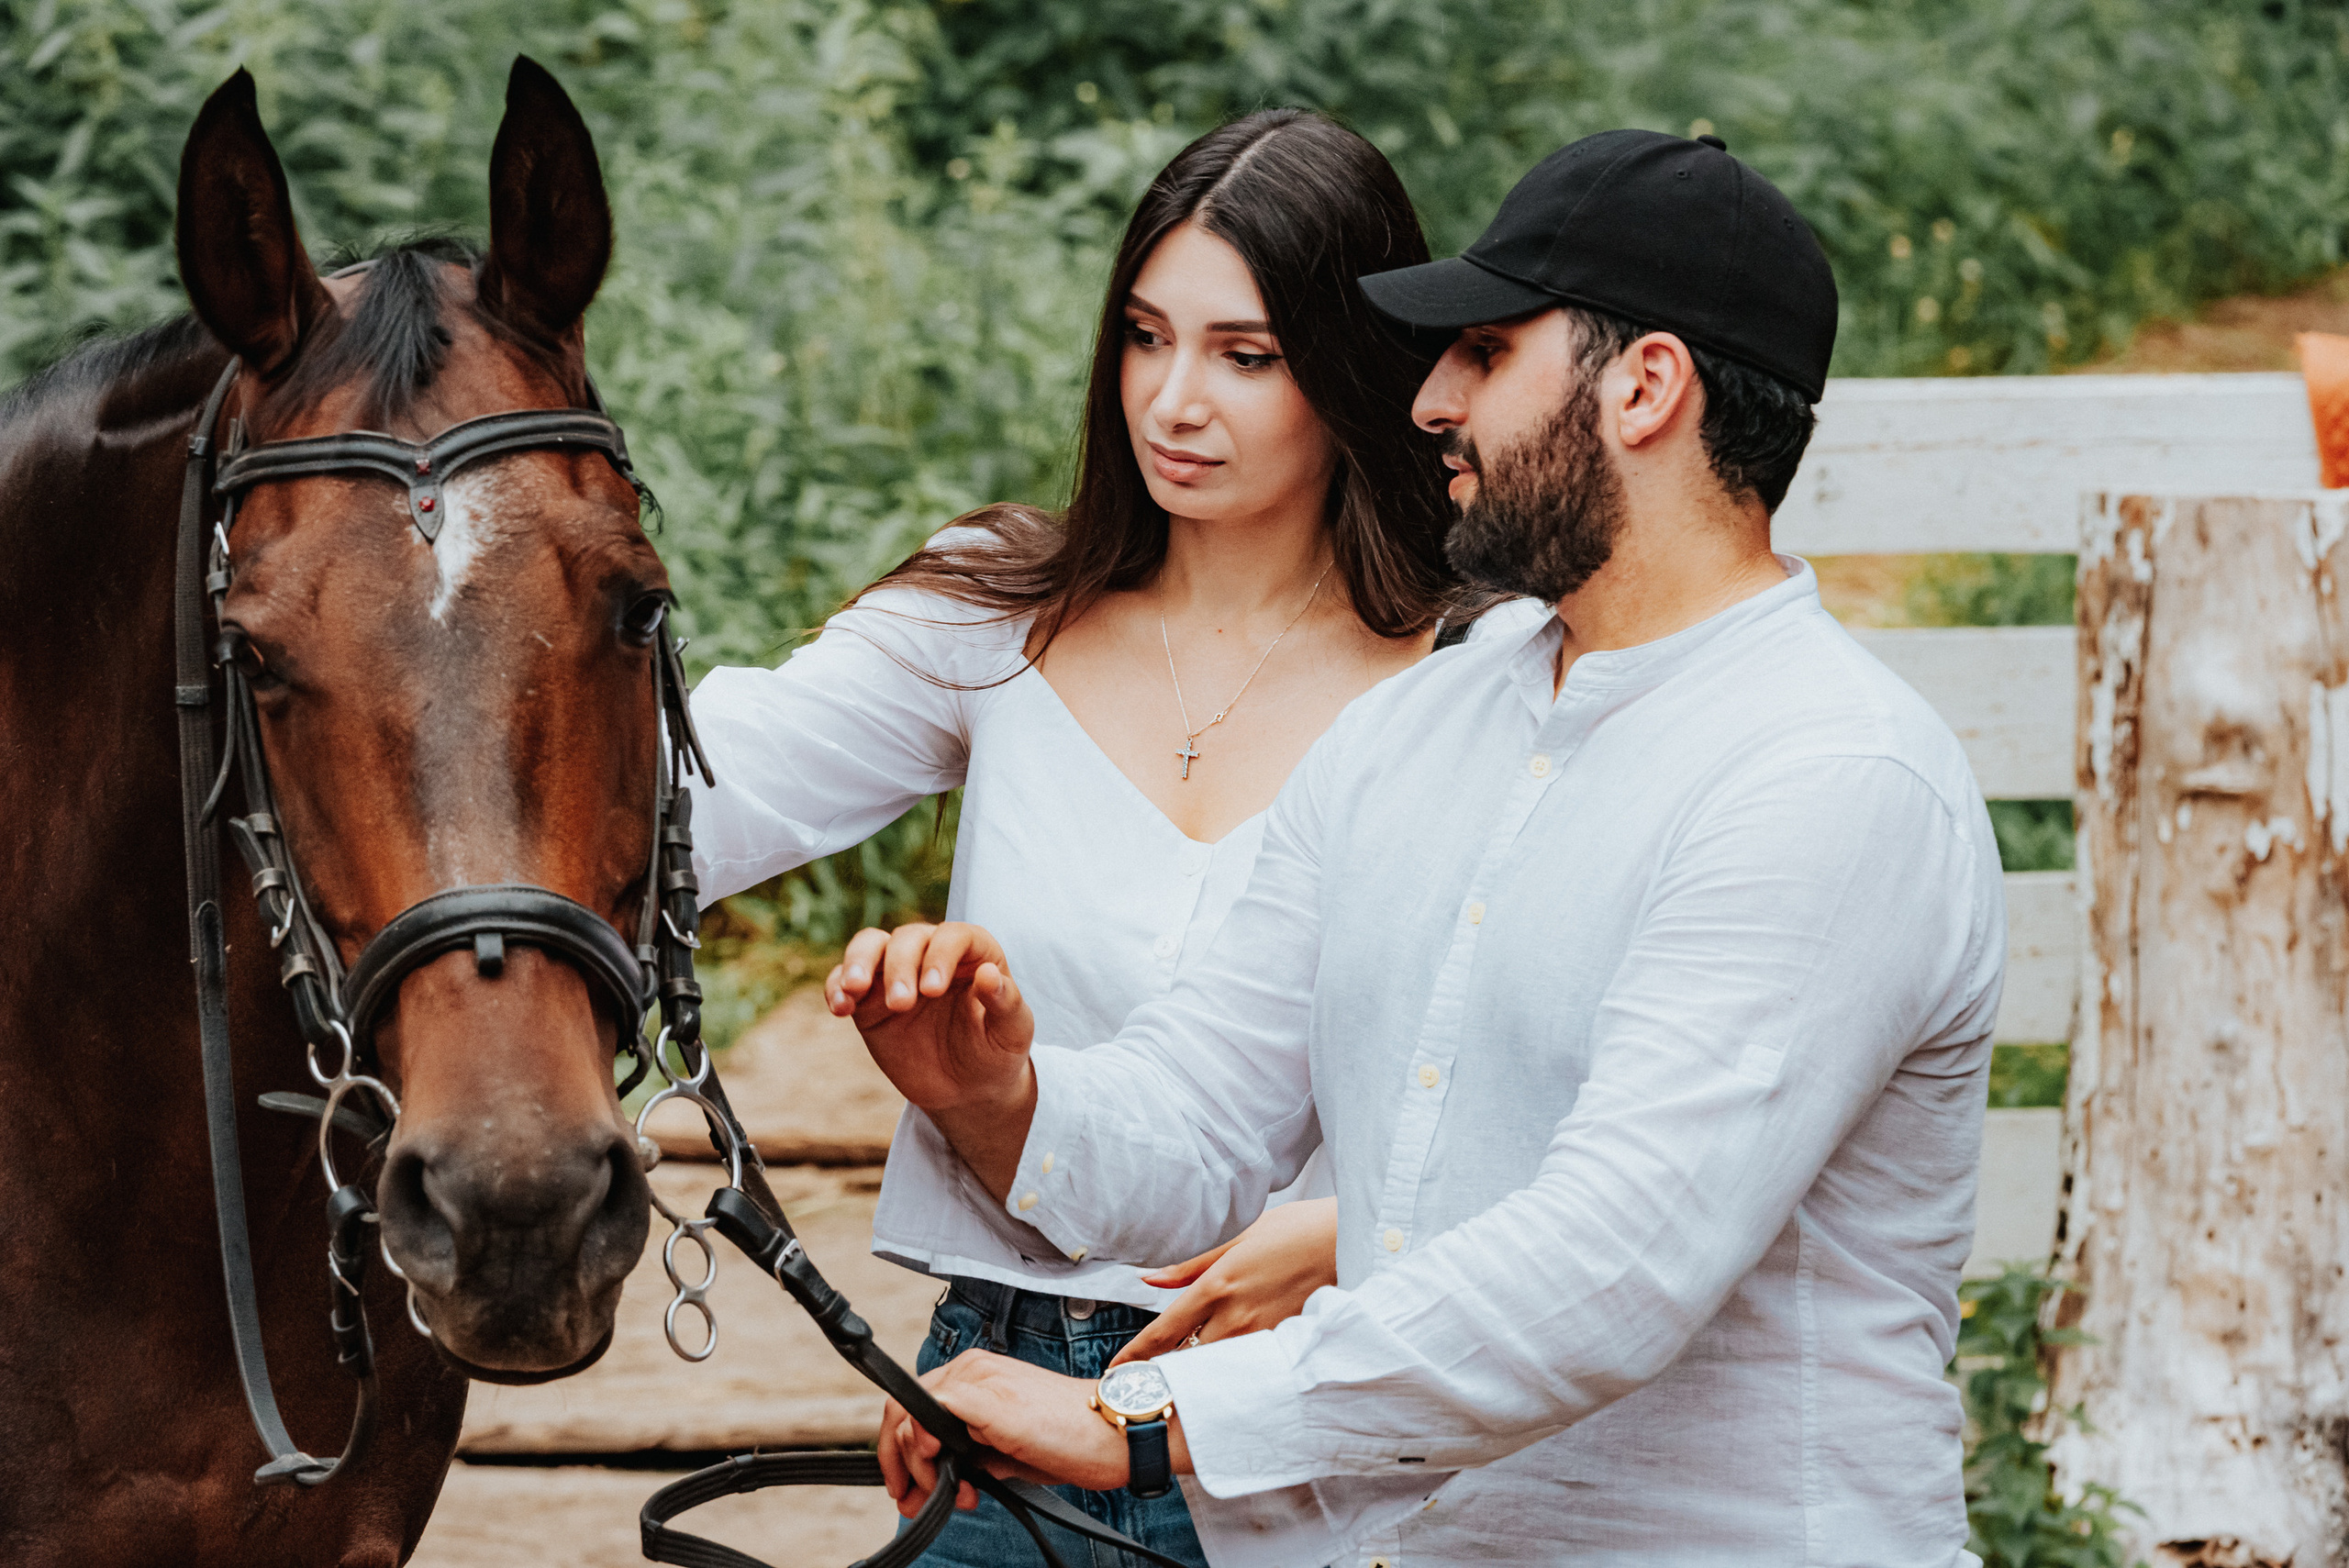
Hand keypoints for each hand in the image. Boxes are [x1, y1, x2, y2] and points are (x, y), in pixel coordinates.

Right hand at [825, 922, 1035, 1114]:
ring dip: (858, 962)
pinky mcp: (869, 1000)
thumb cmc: (996, 1052)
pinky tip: (839, 1009)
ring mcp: (897, 974)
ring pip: (870, 945)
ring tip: (854, 990)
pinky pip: (844, 980)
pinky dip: (836, 987)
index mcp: (974, 953)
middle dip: (900, 967)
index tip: (933, 990)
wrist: (967, 1089)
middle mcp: (932, 954)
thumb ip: (1005, 1002)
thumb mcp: (1012, 1032)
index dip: (941, 955)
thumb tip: (989, 973)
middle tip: (902, 1005)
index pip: (953, 935)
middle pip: (908, 938)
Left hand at [875, 1350, 1180, 1517]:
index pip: (915, 1407)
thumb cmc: (1072, 1440)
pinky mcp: (984, 1397)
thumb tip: (940, 1474)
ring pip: (906, 1415)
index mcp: (977, 1376)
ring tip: (950, 1497)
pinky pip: (926, 1414)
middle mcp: (972, 1368)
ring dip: (914, 1466)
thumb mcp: (1009, 1448)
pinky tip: (947, 1476)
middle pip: (901, 1411)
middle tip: (915, 1503)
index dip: (903, 1453)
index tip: (913, 1491)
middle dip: (900, 1465)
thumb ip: (972, 1453)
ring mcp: (977, 1378)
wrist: (1114, 1432)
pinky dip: (921, 1449)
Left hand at [1111, 1197, 1337, 1365]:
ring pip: (1217, 1367)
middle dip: (1164, 1372)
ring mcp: (1262, 1334)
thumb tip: (1150, 1280)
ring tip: (1181, 1381)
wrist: (1351, 1239)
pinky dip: (1232, 1370)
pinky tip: (1226, 1374)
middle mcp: (1236, 1316)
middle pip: (1187, 1360)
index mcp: (1217, 1286)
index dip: (1135, 1357)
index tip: (1116, 1371)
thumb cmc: (1295, 1229)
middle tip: (1145, 1382)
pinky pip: (1248, 1365)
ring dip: (1197, 1373)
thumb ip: (1191, 1266)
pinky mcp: (1285, 1343)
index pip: (1164, 1332)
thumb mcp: (1239, 1238)